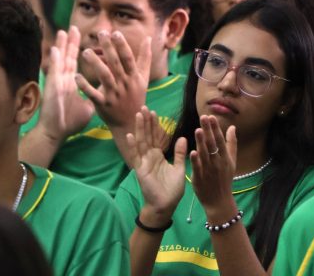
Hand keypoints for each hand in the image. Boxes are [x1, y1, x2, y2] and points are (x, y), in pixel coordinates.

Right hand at [38, 27, 93, 140]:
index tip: (82, 38)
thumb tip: (104, 94)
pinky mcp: (52, 89)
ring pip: (60, 61)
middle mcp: (63, 80)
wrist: (57, 133)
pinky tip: (54, 50)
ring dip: (61, 47)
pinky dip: (54, 61)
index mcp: (70, 83)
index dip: (78, 50)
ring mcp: (57, 83)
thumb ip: (95, 97)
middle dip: (71, 43)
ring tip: (64, 32)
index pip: (75, 63)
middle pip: (68, 57)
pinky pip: (54, 73)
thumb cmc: (69, 122)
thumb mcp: (87, 107)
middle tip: (74, 27)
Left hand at [76, 31, 150, 128]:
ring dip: (95, 64)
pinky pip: (93, 94)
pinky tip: (76, 76)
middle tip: (100, 34)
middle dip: (109, 48)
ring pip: (104, 77)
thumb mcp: (143, 78)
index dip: (122, 45)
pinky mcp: (103, 104)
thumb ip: (145, 58)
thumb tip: (148, 38)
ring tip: (86, 52)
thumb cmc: (136, 97)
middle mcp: (124, 84)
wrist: (129, 123)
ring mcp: (114, 95)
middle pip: (116, 64)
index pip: (128, 58)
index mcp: (133, 77)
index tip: (115, 33)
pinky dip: (85, 86)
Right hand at [127, 107, 186, 224]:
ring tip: (138, 115)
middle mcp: (150, 157)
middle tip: (144, 107)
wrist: (165, 206)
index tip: (155, 113)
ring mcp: (144, 162)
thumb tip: (183, 137)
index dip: (155, 126)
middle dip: (146, 122)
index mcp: (158, 156)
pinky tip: (130, 136)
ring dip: (140, 129)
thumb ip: (180, 154)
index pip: (156, 137)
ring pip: (141, 142)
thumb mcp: (179, 169)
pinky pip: (136, 156)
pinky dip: (133, 146)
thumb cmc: (172, 190)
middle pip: (147, 136)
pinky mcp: (140, 170)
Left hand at [190, 115, 236, 210]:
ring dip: (201, 142)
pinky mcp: (200, 178)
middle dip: (208, 131)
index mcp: (225, 158)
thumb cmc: (225, 179)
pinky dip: (195, 160)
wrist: (219, 201)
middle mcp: (218, 163)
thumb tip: (232, 127)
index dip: (216, 128)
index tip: (211, 117)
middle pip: (212, 145)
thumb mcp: (232, 161)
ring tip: (198, 130)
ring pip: (205, 154)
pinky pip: (198, 168)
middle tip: (203, 117)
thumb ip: (231, 144)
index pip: (220, 140)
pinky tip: (192, 151)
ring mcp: (209, 170)